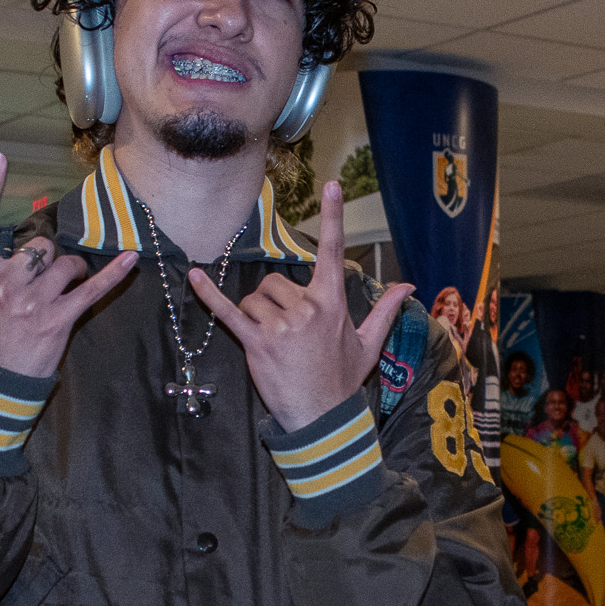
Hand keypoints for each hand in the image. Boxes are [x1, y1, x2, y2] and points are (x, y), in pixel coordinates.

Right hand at [0, 153, 135, 378]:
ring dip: (69, 272)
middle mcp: (6, 283)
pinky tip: (132, 259)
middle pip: (38, 248)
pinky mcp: (58, 323)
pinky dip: (114, 275)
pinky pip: (92, 291)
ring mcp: (34, 303)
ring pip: (64, 266)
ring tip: (62, 288)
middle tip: (40, 279)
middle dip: (44, 258)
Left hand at [188, 180, 415, 430]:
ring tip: (271, 343)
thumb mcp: (368, 344)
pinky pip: (228, 313)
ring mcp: (281, 327)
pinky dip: (210, 295)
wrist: (322, 419)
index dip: (333, 217)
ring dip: (256, 315)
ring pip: (255, 299)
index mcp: (332, 304)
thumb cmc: (343, 381)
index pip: (333, 252)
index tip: (331, 186)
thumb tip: (409, 287)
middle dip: (274, 302)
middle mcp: (307, 309)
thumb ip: (384, 310)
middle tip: (286, 333)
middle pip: (276, 283)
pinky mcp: (256, 344)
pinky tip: (195, 277)